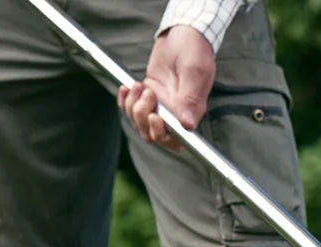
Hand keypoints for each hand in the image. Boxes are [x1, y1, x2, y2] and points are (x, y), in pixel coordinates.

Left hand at [118, 26, 215, 152]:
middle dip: (143, 118)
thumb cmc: (194, 50)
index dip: (161, 133)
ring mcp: (161, 105)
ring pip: (140, 123)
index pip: (174, 139)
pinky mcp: (149, 95)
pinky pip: (132, 109)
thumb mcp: (194, 72)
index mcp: (189, 113)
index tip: (155, 116)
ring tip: (139, 85)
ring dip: (133, 107)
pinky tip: (127, 88)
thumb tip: (188, 125)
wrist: (184, 32)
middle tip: (147, 93)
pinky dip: (125, 102)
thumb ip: (190, 99)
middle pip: (153, 134)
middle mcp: (175, 114)